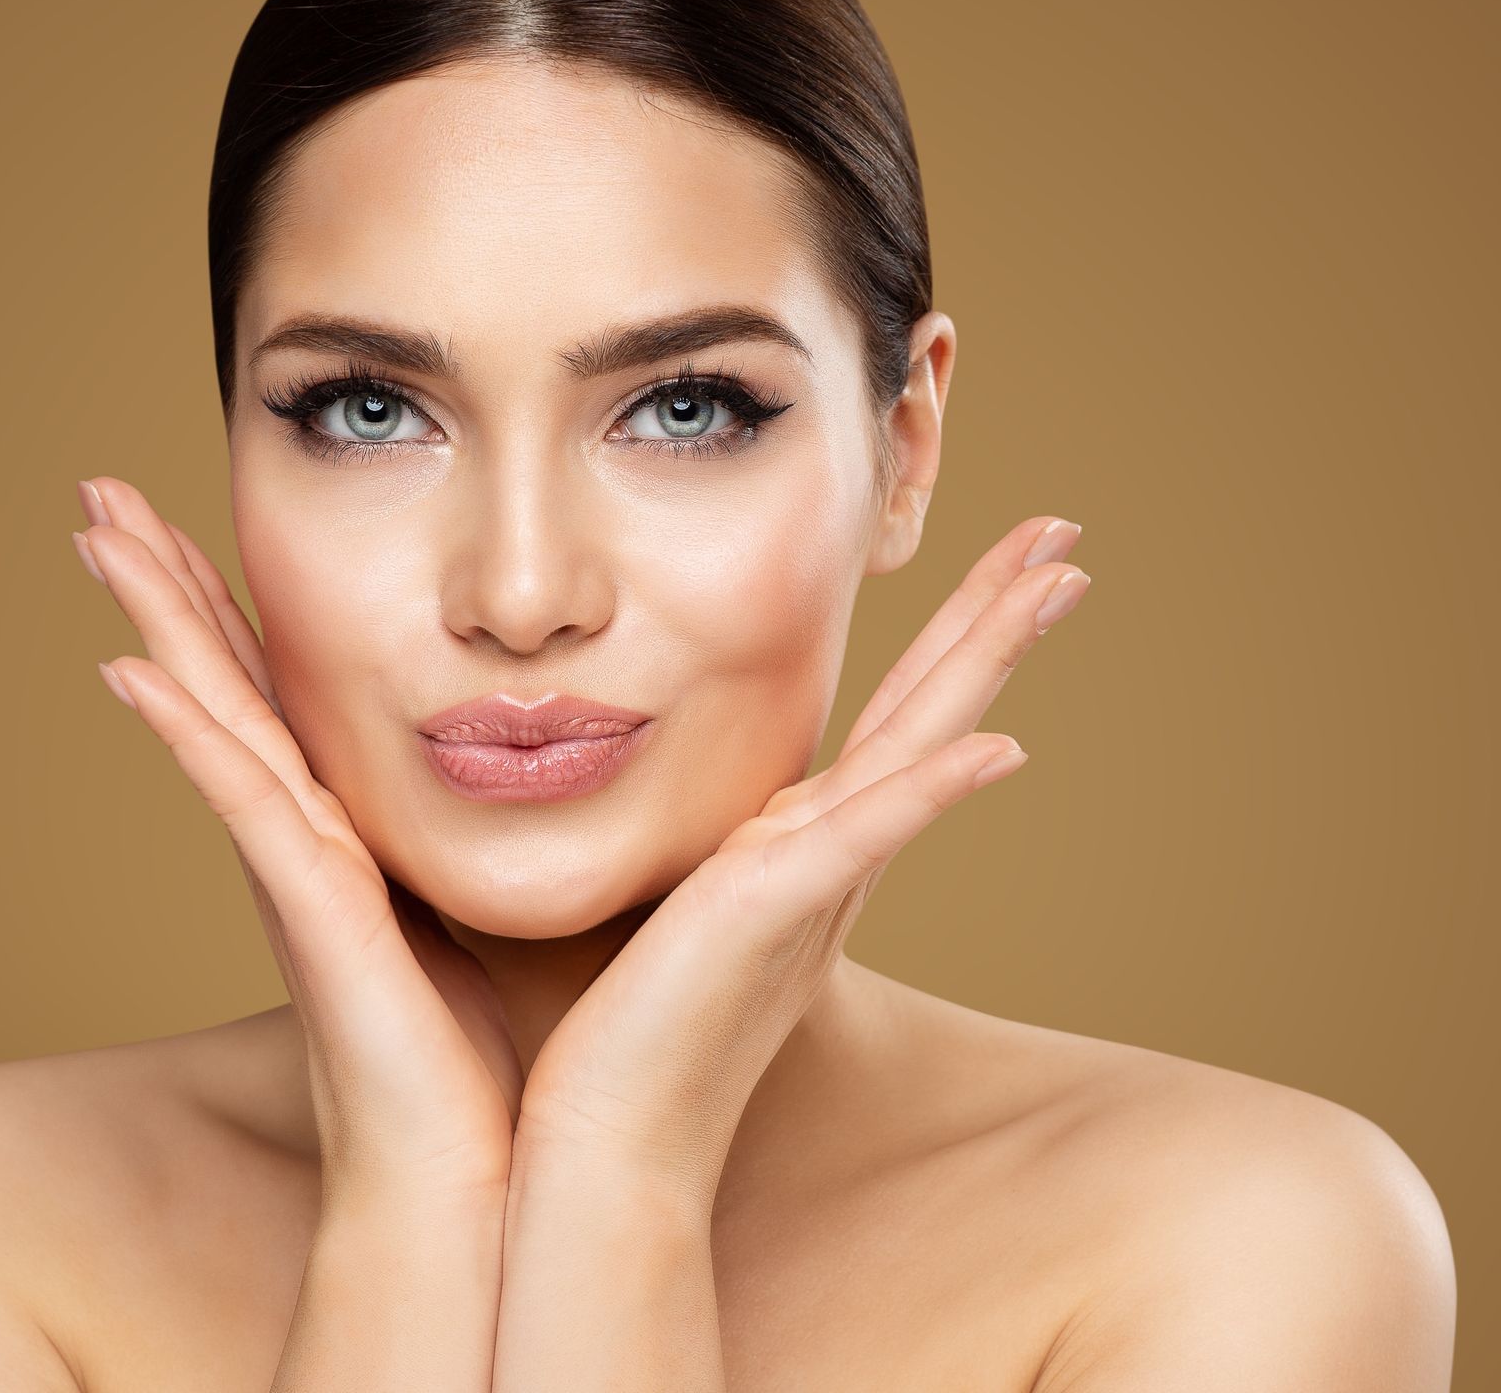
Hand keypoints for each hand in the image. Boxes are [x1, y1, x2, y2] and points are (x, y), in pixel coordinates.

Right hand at [71, 476, 523, 1211]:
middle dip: (164, 580)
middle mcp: (300, 841)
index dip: (227, 607)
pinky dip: (185, 733)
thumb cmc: (488, 1061)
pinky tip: (131, 667)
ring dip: (155, 618)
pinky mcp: (310, 911)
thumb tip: (552, 772)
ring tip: (96, 529)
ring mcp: (294, 871)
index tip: (192, 518)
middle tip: (101, 488)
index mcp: (341, 835)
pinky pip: (240, 801)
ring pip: (211, 716)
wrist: (470, 1181)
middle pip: (220, 681)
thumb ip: (491, 839)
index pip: (276, 694)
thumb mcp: (488, 909)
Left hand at [511, 515, 1091, 1208]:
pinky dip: (934, 791)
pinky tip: (1000, 748)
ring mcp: (815, 881)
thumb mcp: (676, 902)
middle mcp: (830, 857)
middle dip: (994, 619)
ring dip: (987, 661)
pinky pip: (870, 836)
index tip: (996, 567)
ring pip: (921, 746)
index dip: (947, 643)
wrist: (609, 1138)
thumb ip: (708, 852)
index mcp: (806, 849)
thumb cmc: (628, 1030)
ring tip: (1057, 580)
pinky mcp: (776, 911)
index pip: (891, 723)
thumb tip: (680, 790)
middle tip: (1062, 535)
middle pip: (931, 712)